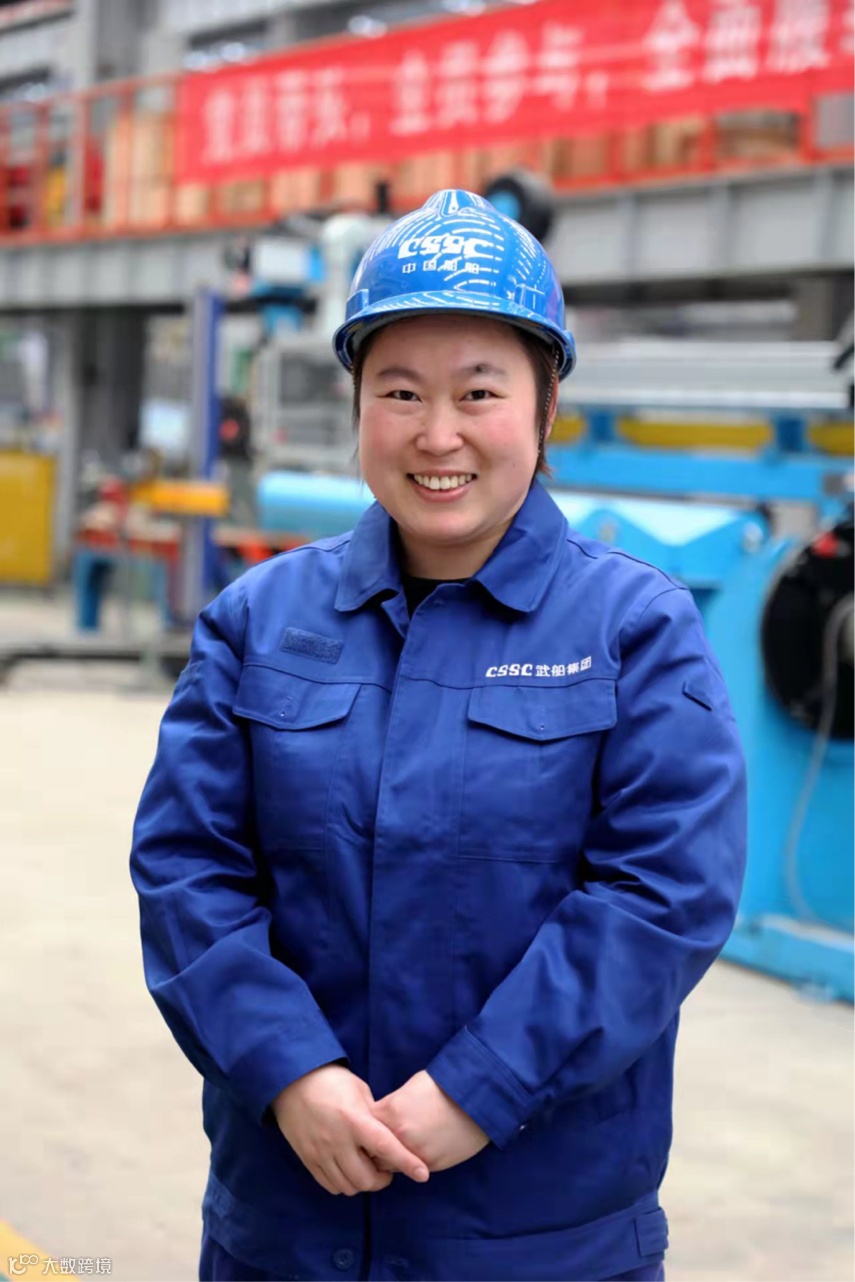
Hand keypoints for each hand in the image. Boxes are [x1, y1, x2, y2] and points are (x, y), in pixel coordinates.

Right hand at [271, 1063, 429, 1195]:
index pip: (386, 1147)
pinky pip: (330, 1185)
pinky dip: (344, 1184)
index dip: (406, 1162)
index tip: (423, 1174)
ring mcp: (320, 1153)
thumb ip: (373, 1115)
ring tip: (368, 1170)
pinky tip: (349, 1171)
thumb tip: (388, 1133)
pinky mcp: (308, 1159)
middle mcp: (337, 1141)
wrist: (291, 1081)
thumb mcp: (359, 1090)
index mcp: (354, 1119)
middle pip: (366, 1179)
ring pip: (348, 1186)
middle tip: (387, 1171)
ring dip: (363, 1184)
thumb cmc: (331, 1080)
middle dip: (382, 1180)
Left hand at [372, 1070, 489, 1172]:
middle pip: (370, 1150)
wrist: (476, 1097)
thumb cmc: (443, 1085)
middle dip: (371, 1147)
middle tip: (375, 1143)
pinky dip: (407, 1164)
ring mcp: (413, 1153)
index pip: (361, 1127)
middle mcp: (398, 1135)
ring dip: (388, 1159)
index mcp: (390, 1111)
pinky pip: (409, 1170)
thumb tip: (380, 1118)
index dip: (363, 1127)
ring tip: (395, 1149)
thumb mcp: (410, 1088)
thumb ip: (391, 1106)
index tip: (365, 1127)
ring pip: (387, 1165)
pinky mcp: (429, 1164)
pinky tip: (411, 1153)